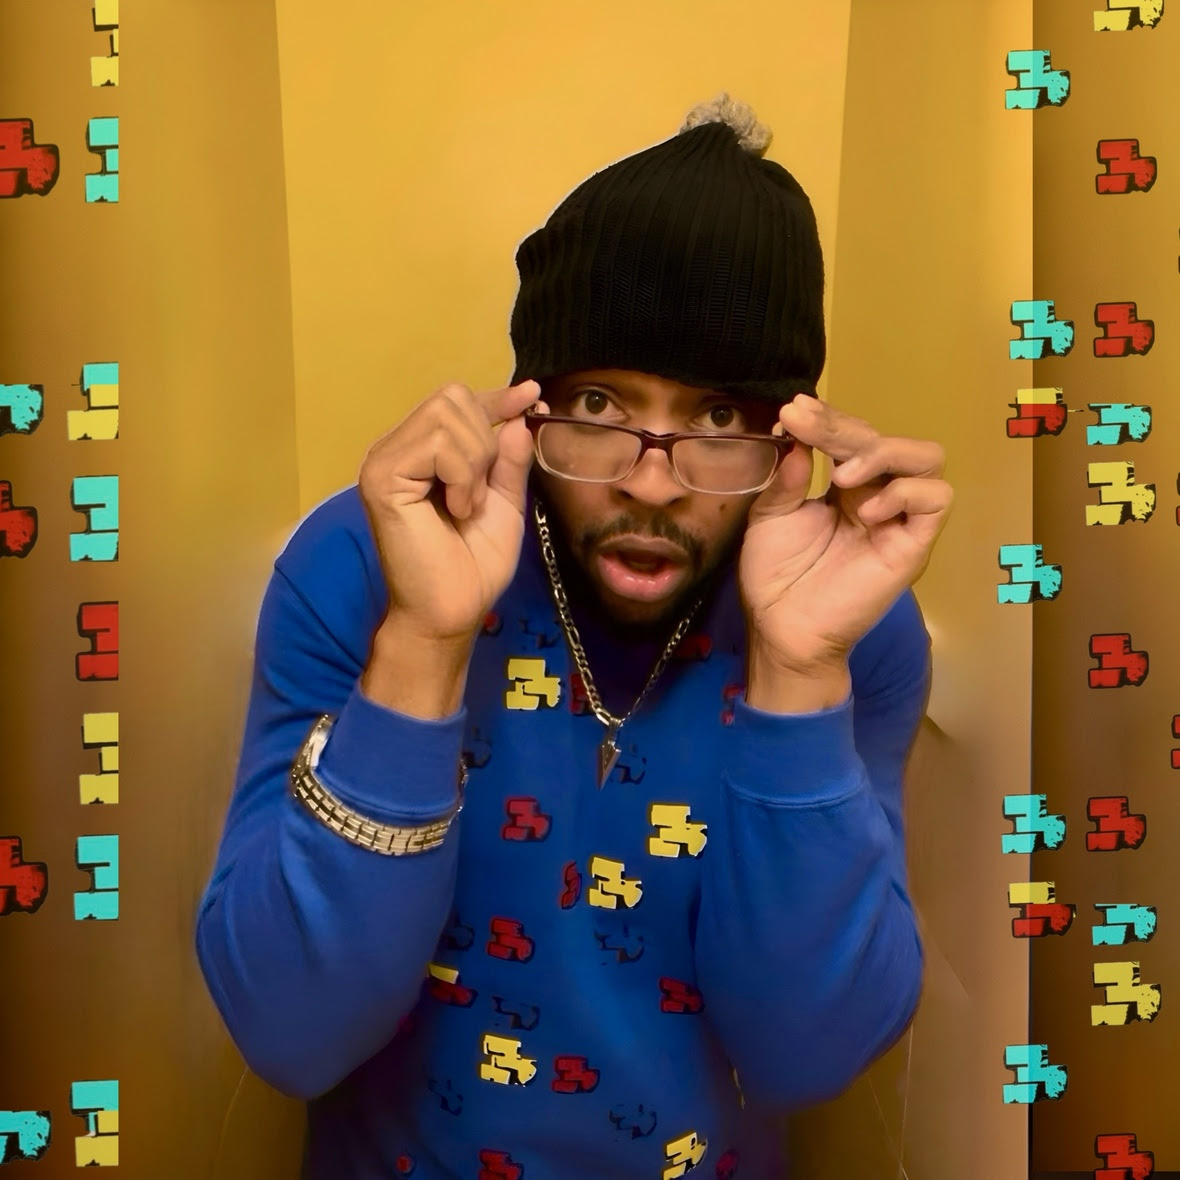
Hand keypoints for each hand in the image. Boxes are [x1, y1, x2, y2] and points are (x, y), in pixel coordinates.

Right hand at [358, 379, 541, 643]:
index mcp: (421, 453)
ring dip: (474, 464)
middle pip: (453, 397)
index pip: (457, 402)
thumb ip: (509, 460)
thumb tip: (519, 416)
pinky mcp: (381, 476)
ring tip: (466, 507)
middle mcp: (396, 448)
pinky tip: (456, 510)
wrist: (451, 611)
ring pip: (447, 416)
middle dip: (485, 441)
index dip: (496, 396)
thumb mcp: (505, 504)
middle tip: (479, 494)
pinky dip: (461, 477)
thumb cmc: (474, 566)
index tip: (532, 395)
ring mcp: (383, 460)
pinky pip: (437, 444)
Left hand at [739, 396, 951, 674]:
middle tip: (802, 422)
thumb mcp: (770, 517)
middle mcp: (877, 495)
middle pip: (882, 439)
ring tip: (840, 474)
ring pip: (925, 458)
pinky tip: (864, 508)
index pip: (850, 437)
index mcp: (845, 486)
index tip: (793, 410)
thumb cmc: (775, 577)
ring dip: (882, 452)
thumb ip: (786, 477)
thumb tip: (796, 437)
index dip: (827, 419)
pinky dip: (904, 492)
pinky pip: (935, 500)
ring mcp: (898, 518)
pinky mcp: (912, 544)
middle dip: (841, 426)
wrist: (783, 629)